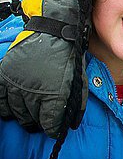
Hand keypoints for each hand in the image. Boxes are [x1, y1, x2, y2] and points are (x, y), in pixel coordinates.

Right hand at [0, 0, 86, 137]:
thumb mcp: (78, 80)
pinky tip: (13, 105)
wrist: (53, 30)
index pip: (49, 124)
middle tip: (41, 121)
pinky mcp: (4, 74)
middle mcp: (31, 92)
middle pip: (31, 120)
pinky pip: (0, 100)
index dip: (53, 129)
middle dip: (38, 122)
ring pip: (14, 112)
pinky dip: (5, 105)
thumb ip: (75, 104)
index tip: (54, 129)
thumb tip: (72, 124)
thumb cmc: (69, 55)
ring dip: (22, 115)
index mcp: (52, 94)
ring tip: (29, 113)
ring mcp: (15, 83)